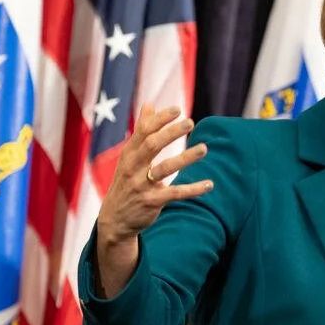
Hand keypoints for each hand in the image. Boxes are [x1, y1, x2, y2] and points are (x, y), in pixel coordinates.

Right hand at [94, 105, 212, 295]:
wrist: (114, 220)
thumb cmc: (126, 182)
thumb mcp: (129, 157)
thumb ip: (141, 131)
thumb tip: (149, 104)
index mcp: (129, 154)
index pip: (143, 132)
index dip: (159, 120)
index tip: (177, 109)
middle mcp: (132, 168)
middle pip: (152, 146)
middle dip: (171, 133)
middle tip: (190, 122)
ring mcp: (141, 185)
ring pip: (164, 169)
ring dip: (185, 158)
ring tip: (204, 148)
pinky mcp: (152, 202)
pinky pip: (175, 193)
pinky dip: (193, 189)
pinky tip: (210, 184)